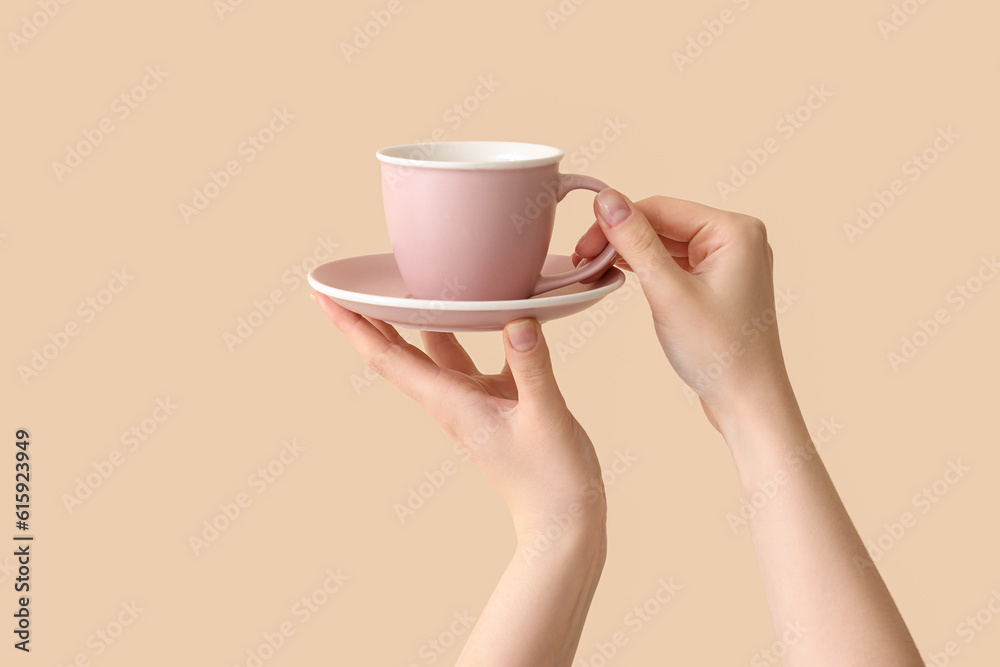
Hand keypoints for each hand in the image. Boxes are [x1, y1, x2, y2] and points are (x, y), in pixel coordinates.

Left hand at [311, 295, 605, 665]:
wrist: (561, 519)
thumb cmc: (551, 476)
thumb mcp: (545, 417)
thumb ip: (532, 368)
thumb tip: (517, 321)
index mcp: (450, 402)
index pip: (388, 357)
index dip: (355, 326)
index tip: (325, 298)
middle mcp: (451, 399)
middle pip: (396, 352)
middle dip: (365, 319)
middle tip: (339, 285)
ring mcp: (469, 401)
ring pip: (428, 351)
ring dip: (405, 322)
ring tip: (388, 289)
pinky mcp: (492, 401)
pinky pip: (463, 358)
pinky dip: (456, 331)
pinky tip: (467, 309)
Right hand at [574, 190, 789, 430]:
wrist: (747, 402)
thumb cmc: (718, 352)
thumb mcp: (668, 292)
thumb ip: (636, 241)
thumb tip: (607, 198)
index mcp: (735, 230)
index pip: (660, 208)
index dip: (615, 223)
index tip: (581, 248)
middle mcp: (736, 237)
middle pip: (662, 222)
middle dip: (621, 238)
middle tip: (582, 262)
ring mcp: (729, 260)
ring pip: (665, 242)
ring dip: (630, 253)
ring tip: (594, 270)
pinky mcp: (718, 281)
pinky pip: (674, 262)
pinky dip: (647, 268)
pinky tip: (620, 276)